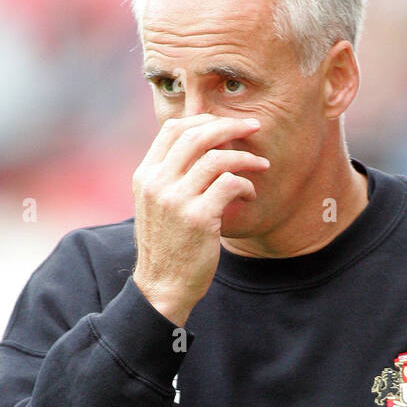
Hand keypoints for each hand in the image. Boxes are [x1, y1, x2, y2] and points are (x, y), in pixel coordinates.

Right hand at [132, 111, 269, 325]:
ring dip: (245, 158)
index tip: (226, 124)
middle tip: (254, 127)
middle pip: (197, 136)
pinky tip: (249, 196)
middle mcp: (157, 183)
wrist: (162, 286)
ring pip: (217, 158)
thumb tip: (198, 149)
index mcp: (145, 176)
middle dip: (231, 126)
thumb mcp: (155, 206)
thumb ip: (169, 178)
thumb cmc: (166, 246)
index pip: (173, 129)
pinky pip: (230, 184)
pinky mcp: (199, 218)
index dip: (204, 120)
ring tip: (261, 166)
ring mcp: (177, 199)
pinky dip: (246, 186)